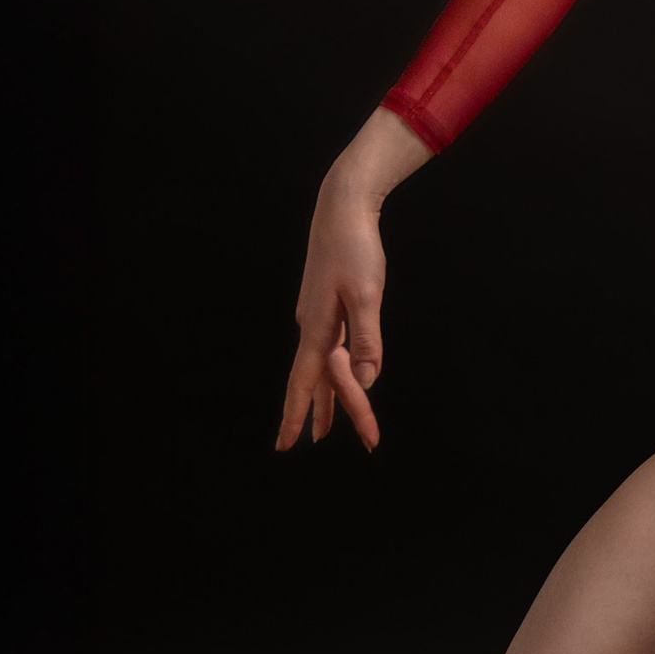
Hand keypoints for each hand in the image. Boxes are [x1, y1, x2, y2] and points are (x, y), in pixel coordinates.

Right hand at [279, 108, 433, 451]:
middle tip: (366, 442)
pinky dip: (332, 373)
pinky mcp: (326, 307)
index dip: (297, 415)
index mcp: (318, 327)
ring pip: (322, 368)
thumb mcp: (367, 293)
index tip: (287, 446)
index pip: (306, 382)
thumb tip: (366, 380)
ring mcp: (317, 318)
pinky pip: (328, 351)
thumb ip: (367, 338)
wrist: (342, 208)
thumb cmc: (355, 248)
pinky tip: (335, 380)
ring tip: (323, 430)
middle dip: (335, 414)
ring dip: (328, 399)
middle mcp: (312, 327)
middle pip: (321, 380)